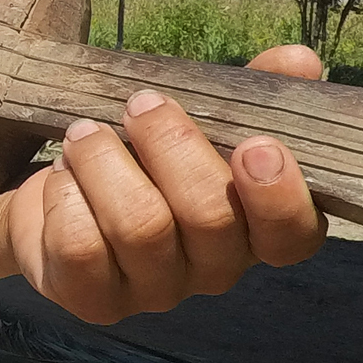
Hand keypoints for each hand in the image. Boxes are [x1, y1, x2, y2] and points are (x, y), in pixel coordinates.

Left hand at [2, 44, 327, 324]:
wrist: (63, 195)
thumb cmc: (147, 155)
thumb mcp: (201, 115)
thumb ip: (251, 90)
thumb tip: (299, 61)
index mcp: (256, 227)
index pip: (293, 235)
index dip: (280, 196)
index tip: (256, 144)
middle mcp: (215, 269)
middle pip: (209, 216)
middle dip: (170, 145)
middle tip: (140, 104)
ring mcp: (157, 292)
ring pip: (140, 227)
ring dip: (106, 162)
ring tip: (84, 133)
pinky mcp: (97, 302)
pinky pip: (81, 248)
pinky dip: (67, 196)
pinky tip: (64, 176)